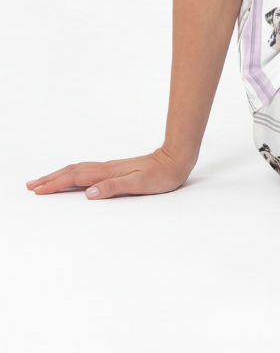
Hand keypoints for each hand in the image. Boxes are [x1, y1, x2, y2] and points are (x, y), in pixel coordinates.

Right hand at [26, 146, 193, 199]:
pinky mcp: (116, 169)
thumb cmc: (161, 175)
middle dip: (51, 178)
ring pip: (79, 169)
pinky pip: (88, 170)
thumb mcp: (139, 184)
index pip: (76, 178)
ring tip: (44, 180)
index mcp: (109, 172)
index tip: (37, 190)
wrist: (176, 159)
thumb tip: (89, 192)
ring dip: (59, 174)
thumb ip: (114, 187)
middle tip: (30, 185)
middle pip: (72, 171)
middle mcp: (107, 168)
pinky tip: (72, 176)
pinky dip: (73, 173)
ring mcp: (111, 167)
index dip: (56, 184)